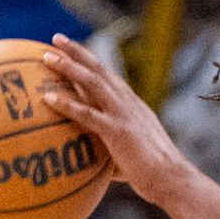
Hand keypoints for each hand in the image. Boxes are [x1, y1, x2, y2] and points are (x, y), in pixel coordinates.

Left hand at [39, 37, 176, 206]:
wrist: (172, 180)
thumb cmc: (152, 174)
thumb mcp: (130, 154)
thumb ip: (110, 151)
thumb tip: (91, 163)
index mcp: (132, 105)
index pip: (108, 75)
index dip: (89, 60)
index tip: (71, 48)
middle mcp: (127, 103)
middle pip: (98, 69)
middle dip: (76, 51)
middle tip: (55, 38)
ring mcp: (122, 115)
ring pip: (92, 82)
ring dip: (68, 67)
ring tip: (46, 57)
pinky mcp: (118, 132)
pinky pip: (88, 114)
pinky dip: (68, 104)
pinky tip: (49, 98)